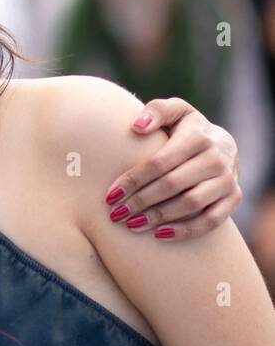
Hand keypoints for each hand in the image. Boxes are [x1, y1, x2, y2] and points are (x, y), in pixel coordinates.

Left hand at [104, 97, 240, 239]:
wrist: (221, 143)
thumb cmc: (185, 128)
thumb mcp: (174, 111)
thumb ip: (156, 111)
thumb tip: (137, 126)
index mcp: (198, 136)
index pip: (159, 162)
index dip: (133, 180)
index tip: (110, 195)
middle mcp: (217, 158)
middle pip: (172, 185)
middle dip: (140, 202)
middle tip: (116, 214)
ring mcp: (228, 179)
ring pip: (191, 204)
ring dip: (159, 217)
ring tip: (132, 225)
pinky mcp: (234, 198)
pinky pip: (212, 220)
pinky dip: (186, 230)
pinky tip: (159, 235)